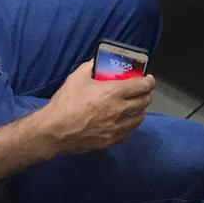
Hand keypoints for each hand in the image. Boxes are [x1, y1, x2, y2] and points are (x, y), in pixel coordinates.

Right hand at [39, 61, 154, 153]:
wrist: (54, 131)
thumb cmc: (66, 103)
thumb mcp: (77, 77)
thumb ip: (91, 67)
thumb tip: (97, 62)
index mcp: (114, 92)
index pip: (143, 86)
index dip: (149, 81)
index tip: (148, 79)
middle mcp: (120, 110)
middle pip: (145, 101)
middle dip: (146, 94)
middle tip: (140, 91)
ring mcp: (117, 127)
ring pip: (139, 118)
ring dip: (139, 110)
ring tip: (133, 106)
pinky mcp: (111, 140)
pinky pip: (128, 132)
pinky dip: (129, 125)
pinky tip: (123, 121)